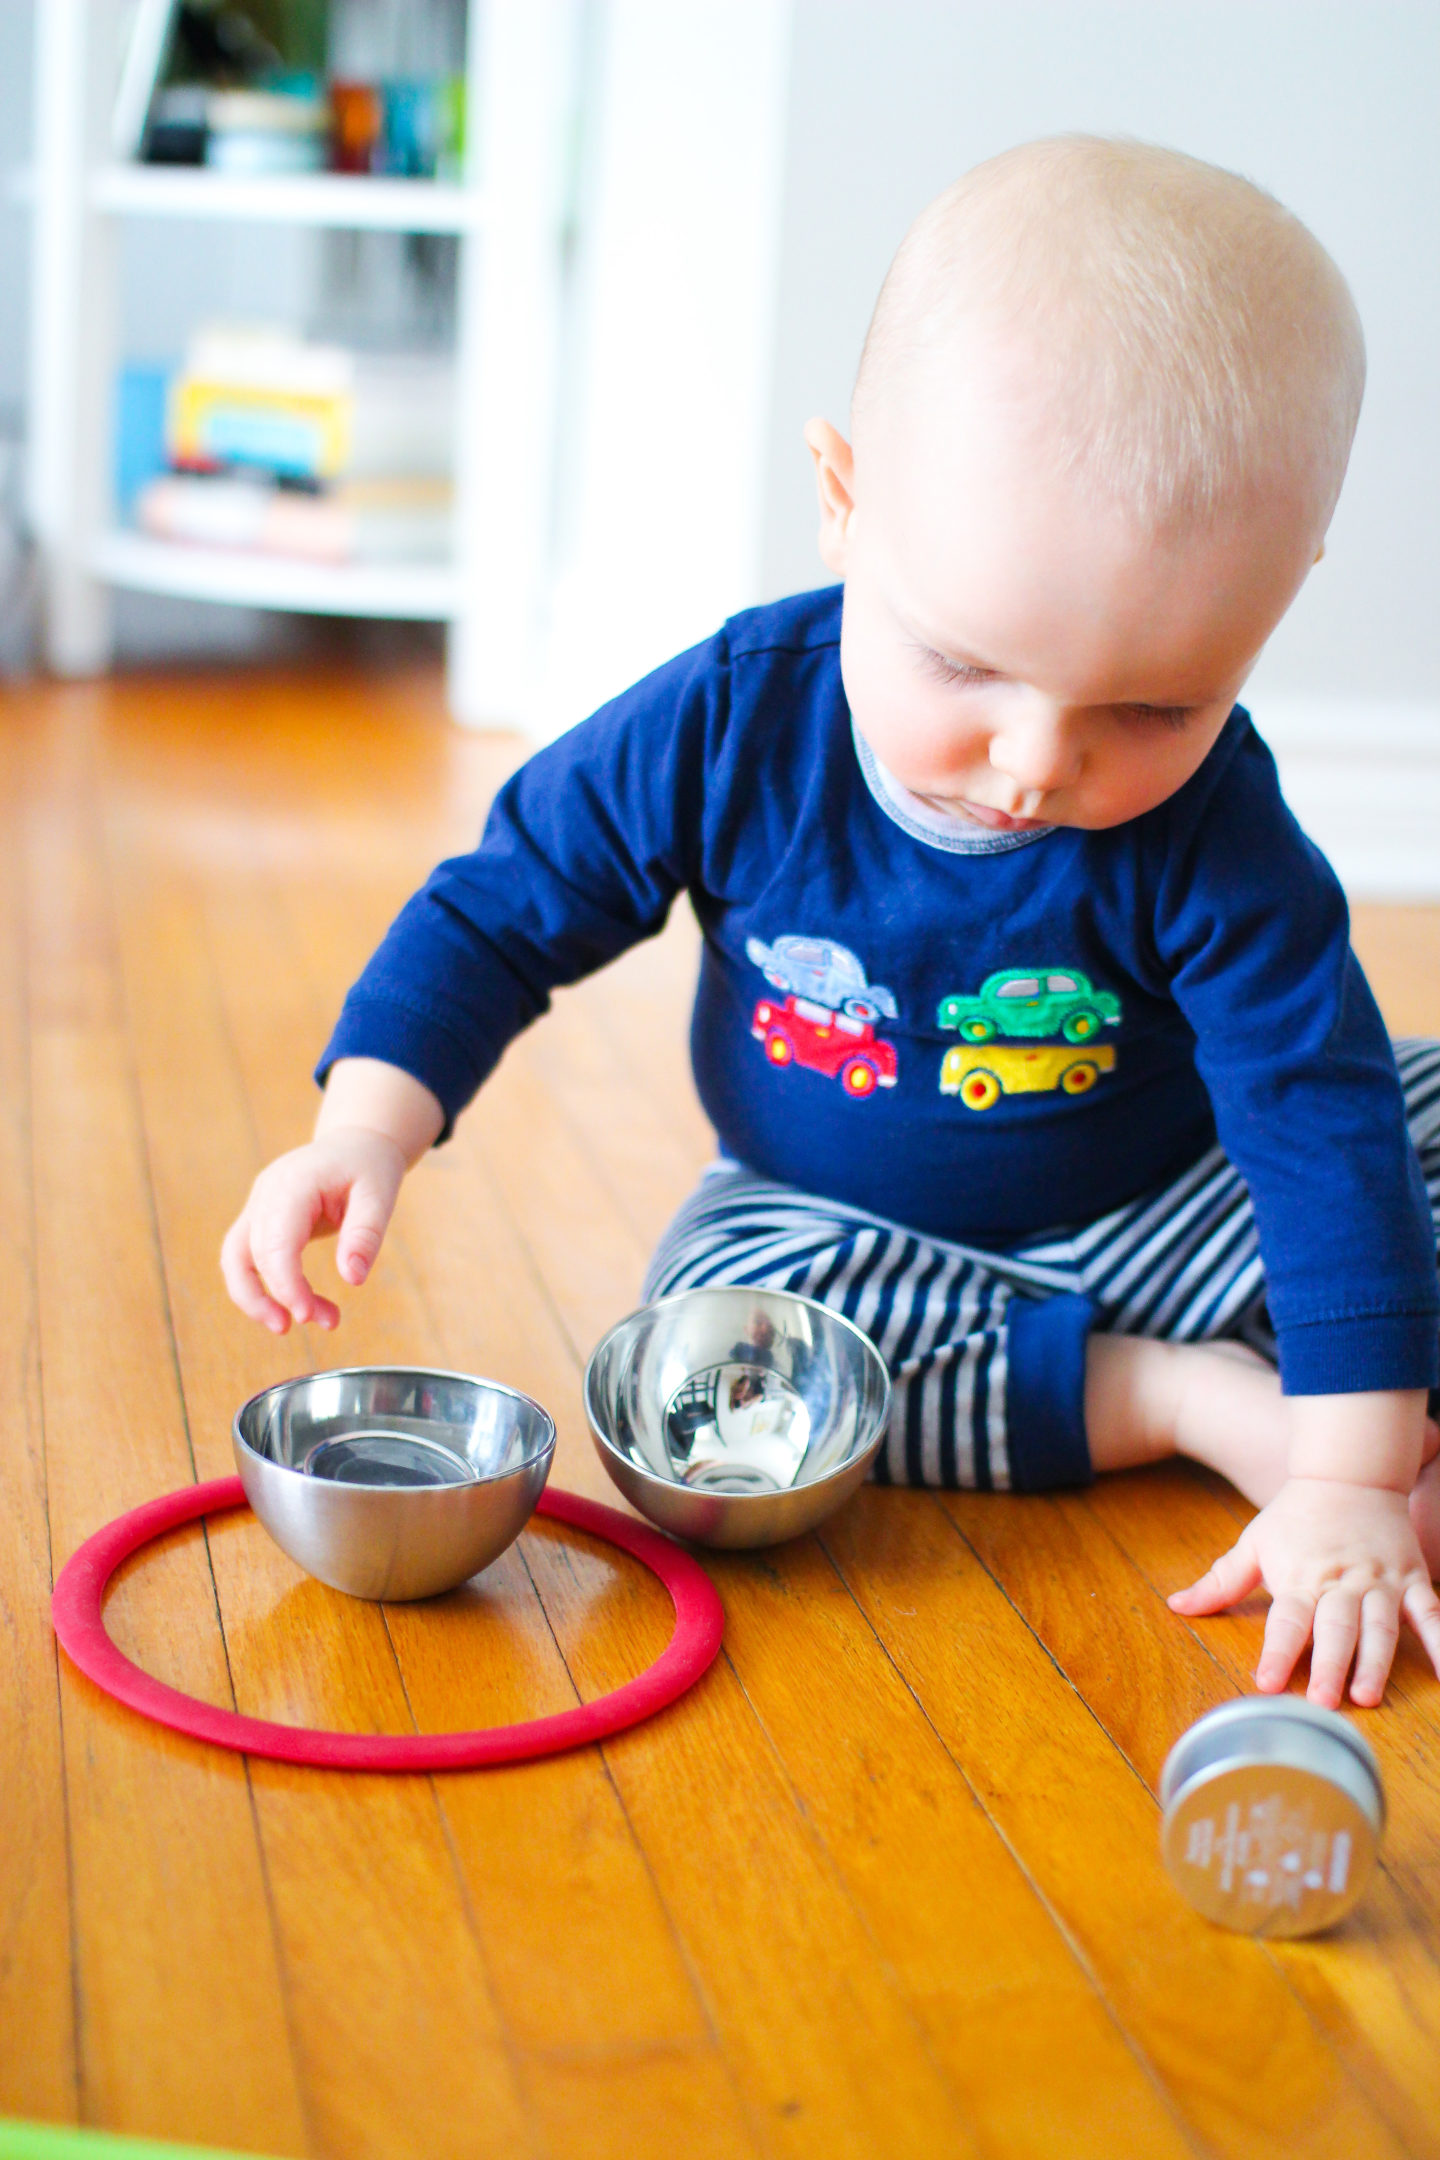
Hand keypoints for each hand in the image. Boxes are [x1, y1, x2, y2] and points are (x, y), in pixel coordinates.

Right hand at [220, 1127, 407, 1332]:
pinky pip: (247, 1258)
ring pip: (235, 1259)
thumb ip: (366, 1234)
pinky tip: (298, 1304)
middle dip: (280, 1297)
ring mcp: (257, 1205)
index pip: (276, 1242)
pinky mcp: (259, 1219)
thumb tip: (352, 1279)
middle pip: (252, 1255)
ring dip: (256, 1299)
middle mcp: (266, 1193)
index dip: (286, 1284)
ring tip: (288, 1327)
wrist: (355, 1145)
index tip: (308, 1315)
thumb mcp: (380, 1195)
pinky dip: (264, 1287)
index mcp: (294, 1183)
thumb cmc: (368, 1167)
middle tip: (322, 1322)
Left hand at [1169, 1475, 1439, 1707]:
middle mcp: (1341, 1583)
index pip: (1287, 1620)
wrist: (1348, 1474)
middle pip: (1335, 1628)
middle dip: (1328, 1666)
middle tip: (1321, 1703)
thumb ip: (1220, 1581)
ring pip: (1379, 1626)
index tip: (1266, 1683)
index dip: (1276, 1652)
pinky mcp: (1411, 1579)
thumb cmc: (1294, 1515)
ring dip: (1374, 1663)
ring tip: (1366, 1696)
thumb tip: (1175, 1605)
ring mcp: (1379, 1582)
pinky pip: (1431, 1614)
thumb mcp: (1253, 1543)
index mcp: (1300, 1578)